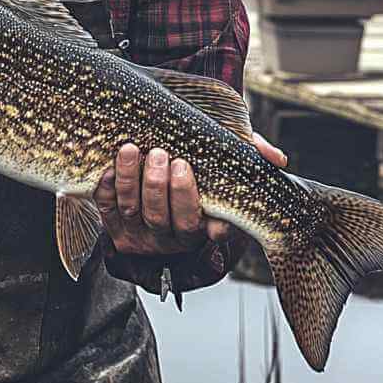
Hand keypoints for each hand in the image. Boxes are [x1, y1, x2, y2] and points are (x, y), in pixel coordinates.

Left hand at [94, 132, 286, 255]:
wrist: (155, 150)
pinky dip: (105, 186)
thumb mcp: (224, 154)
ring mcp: (139, 229)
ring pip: (132, 210)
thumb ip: (249, 151)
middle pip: (162, 218)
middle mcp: (169, 233)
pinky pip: (105, 206)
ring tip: (132, 149)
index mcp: (199, 224)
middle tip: (162, 155)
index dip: (193, 205)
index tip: (190, 173)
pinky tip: (107, 165)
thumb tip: (276, 158)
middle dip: (160, 187)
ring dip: (130, 181)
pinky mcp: (113, 220)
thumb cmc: (198, 156)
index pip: (198, 224)